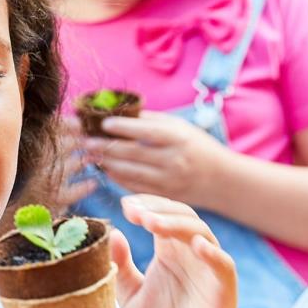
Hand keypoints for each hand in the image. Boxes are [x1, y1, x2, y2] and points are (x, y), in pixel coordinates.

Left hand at [74, 111, 231, 203]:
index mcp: (178, 139)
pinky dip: (117, 177)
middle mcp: (173, 161)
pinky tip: (105, 168)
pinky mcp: (162, 196)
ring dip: (107, 162)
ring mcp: (167, 181)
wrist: (221, 180)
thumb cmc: (198, 147)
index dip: (122, 127)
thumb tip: (122, 111)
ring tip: (91, 153)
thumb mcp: (181, 128)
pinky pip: (134, 186)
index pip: (145, 131)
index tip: (103, 122)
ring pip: (129, 172)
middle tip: (86, 140)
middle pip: (133, 153)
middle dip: (106, 146)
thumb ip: (153, 121)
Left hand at [113, 194, 239, 307]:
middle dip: (157, 209)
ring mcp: (210, 269)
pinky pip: (223, 264)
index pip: (162, 214)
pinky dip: (212, 252)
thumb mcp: (131, 296)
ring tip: (150, 222)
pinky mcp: (224, 290)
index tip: (123, 206)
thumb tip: (112, 234)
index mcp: (170, 251)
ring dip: (176, 223)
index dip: (145, 205)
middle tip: (132, 211)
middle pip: (181, 215)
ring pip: (201, 232)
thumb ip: (121, 268)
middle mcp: (192, 254)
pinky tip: (195, 244)